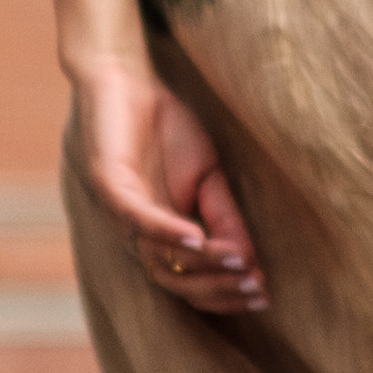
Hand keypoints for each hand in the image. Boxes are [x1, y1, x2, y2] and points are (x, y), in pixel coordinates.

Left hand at [71, 58, 267, 315]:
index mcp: (160, 235)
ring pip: (158, 257)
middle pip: (175, 281)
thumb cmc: (167, 128)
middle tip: (256, 287)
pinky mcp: (107, 184)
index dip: (224, 293)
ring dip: (201, 264)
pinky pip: (137, 218)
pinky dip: (167, 232)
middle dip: (217, 288)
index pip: (189, 282)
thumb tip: (249, 260)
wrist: (129, 78)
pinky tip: (197, 237)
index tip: (264, 294)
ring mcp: (118, 212)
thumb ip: (224, 216)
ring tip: (240, 264)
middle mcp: (136, 232)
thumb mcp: (209, 177)